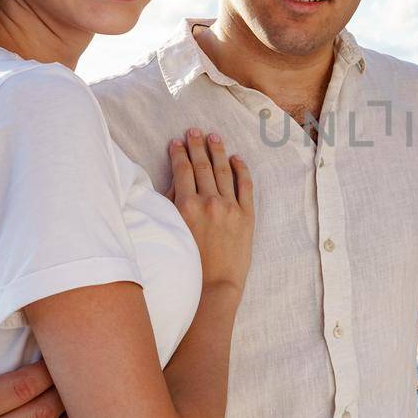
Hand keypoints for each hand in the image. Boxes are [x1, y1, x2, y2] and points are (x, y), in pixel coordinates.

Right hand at [167, 130, 253, 301]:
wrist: (214, 286)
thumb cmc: (188, 263)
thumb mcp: (172, 230)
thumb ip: (171, 205)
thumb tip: (174, 181)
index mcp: (186, 206)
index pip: (182, 170)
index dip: (179, 153)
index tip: (176, 142)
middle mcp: (209, 202)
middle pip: (202, 166)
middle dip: (197, 146)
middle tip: (194, 131)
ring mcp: (230, 207)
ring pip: (223, 171)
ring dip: (218, 152)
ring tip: (214, 137)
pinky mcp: (246, 216)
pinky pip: (245, 186)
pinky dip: (241, 170)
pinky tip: (236, 158)